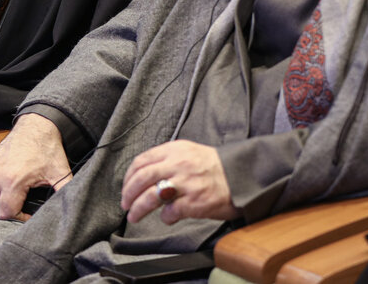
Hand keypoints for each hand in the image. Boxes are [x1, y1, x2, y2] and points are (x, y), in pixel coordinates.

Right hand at [0, 114, 71, 219]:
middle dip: (6, 217)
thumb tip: (71, 208)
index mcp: (13, 180)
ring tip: (13, 205)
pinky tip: (4, 196)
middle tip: (21, 213)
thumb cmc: (46, 148)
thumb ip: (65, 191)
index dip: (18, 220)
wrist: (35, 126)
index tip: (29, 216)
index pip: (6, 214)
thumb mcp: (59, 172)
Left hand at [121, 140, 237, 223]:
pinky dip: (165, 217)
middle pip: (141, 178)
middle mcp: (178, 164)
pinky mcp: (194, 202)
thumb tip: (146, 174)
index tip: (126, 187)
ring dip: (138, 208)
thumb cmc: (216, 167)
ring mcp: (185, 184)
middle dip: (128, 193)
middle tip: (125, 203)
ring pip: (150, 196)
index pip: (142, 161)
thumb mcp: (190, 152)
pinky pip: (170, 212)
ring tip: (134, 216)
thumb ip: (168, 159)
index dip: (129, 176)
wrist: (242, 176)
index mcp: (174, 150)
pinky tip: (168, 218)